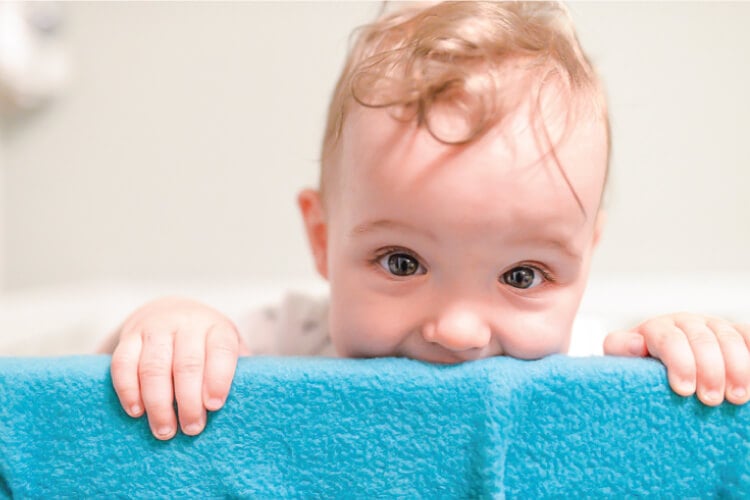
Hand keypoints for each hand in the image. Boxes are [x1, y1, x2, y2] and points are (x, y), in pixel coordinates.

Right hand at [110, 297, 249, 439]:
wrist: (171, 311)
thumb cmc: (206, 341)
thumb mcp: (228, 346)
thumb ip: (238, 369)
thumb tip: (249, 401)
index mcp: (216, 328)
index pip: (220, 351)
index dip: (218, 379)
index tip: (214, 406)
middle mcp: (186, 324)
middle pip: (187, 363)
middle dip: (188, 400)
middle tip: (192, 429)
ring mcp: (156, 328)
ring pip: (154, 366)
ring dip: (158, 402)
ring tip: (165, 430)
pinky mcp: (130, 336)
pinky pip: (123, 363)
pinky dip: (128, 390)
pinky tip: (136, 412)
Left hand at [604, 313, 749, 405]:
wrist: (659, 366)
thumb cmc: (641, 369)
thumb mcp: (624, 361)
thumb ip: (620, 349)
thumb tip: (636, 345)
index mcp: (657, 328)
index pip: (668, 338)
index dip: (678, 362)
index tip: (683, 390)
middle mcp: (686, 323)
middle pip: (702, 340)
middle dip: (709, 370)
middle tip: (711, 400)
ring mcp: (712, 327)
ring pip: (729, 338)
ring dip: (737, 368)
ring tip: (738, 398)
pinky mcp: (734, 335)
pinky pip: (748, 336)